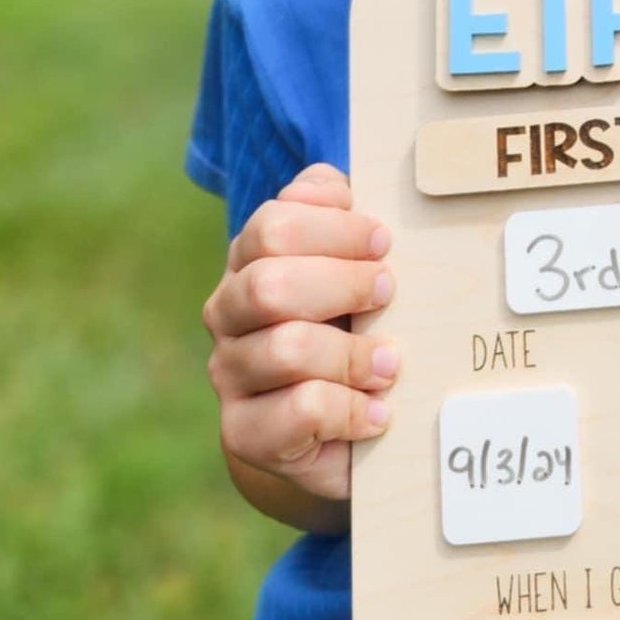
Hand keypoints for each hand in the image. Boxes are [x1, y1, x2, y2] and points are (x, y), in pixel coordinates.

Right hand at [202, 163, 398, 504]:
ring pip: (286, 349)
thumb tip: (331, 187)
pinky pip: (299, 411)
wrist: (326, 428)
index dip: (334, 229)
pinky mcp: (246, 432)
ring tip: (391, 363)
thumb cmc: (347, 326)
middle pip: (268, 285)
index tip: (384, 242)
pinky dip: (350, 409)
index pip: (272, 227)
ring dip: (352, 354)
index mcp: (249, 261)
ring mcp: (231, 374)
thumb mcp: (348, 265)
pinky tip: (378, 413)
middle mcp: (228, 313)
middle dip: (341, 284)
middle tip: (387, 293)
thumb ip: (336, 216)